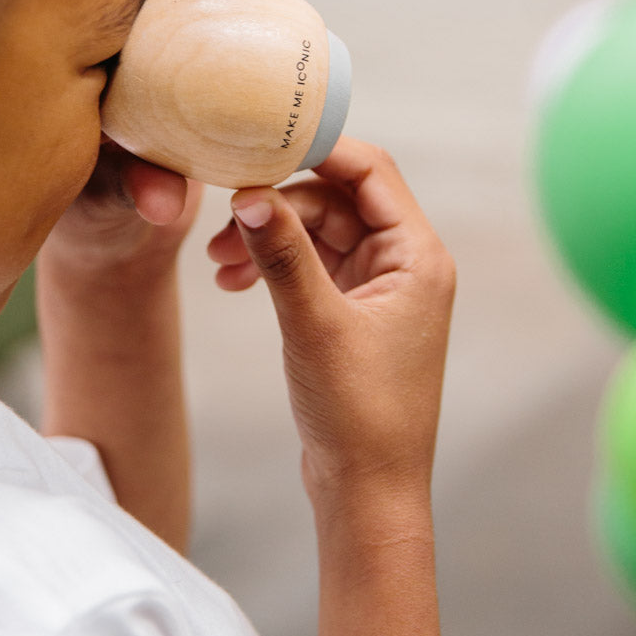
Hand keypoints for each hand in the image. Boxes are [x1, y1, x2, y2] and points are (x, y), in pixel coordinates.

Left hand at [45, 0, 265, 271]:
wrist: (118, 237)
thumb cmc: (98, 214)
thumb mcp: (112, 199)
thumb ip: (133, 190)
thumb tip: (164, 204)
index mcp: (71, 63)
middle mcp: (108, 51)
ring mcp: (147, 58)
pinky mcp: (183, 72)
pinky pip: (210, 30)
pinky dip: (237, 6)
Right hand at [206, 138, 456, 501]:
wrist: (367, 493)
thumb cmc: (359, 415)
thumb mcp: (314, 325)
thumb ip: (284, 255)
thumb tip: (249, 194)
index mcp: (418, 256)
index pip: (370, 171)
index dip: (317, 150)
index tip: (260, 142)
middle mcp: (405, 263)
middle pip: (336, 198)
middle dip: (278, 204)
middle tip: (223, 220)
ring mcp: (379, 287)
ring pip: (317, 231)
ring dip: (269, 236)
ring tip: (218, 263)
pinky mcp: (352, 311)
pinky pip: (310, 265)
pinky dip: (273, 265)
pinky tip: (233, 282)